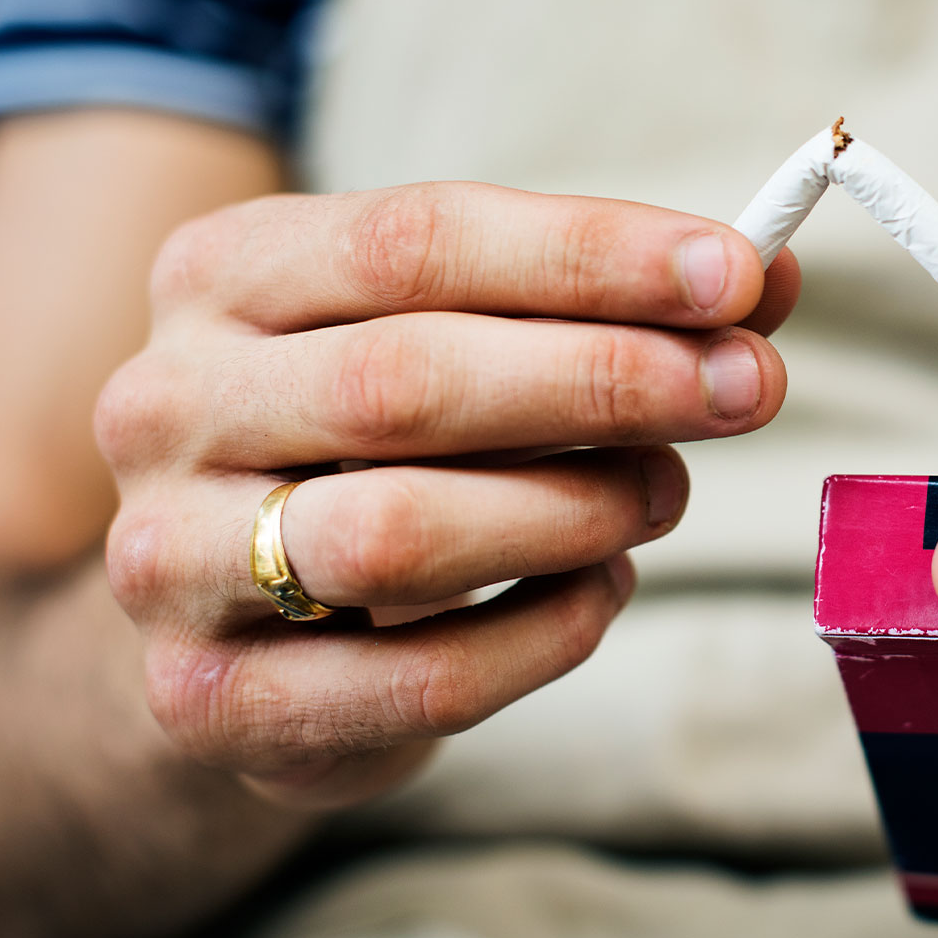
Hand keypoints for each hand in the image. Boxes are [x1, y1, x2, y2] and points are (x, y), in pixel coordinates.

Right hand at [96, 183, 796, 808]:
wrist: (230, 617)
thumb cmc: (374, 445)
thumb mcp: (462, 338)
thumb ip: (600, 306)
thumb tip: (770, 280)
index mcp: (224, 274)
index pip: (417, 238)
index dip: (593, 255)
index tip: (739, 274)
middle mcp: (167, 402)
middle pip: (408, 379)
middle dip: (607, 378)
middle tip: (746, 388)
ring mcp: (170, 558)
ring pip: (403, 533)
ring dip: (578, 509)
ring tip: (664, 492)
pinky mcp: (212, 699)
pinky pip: (422, 678)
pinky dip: (549, 632)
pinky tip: (601, 590)